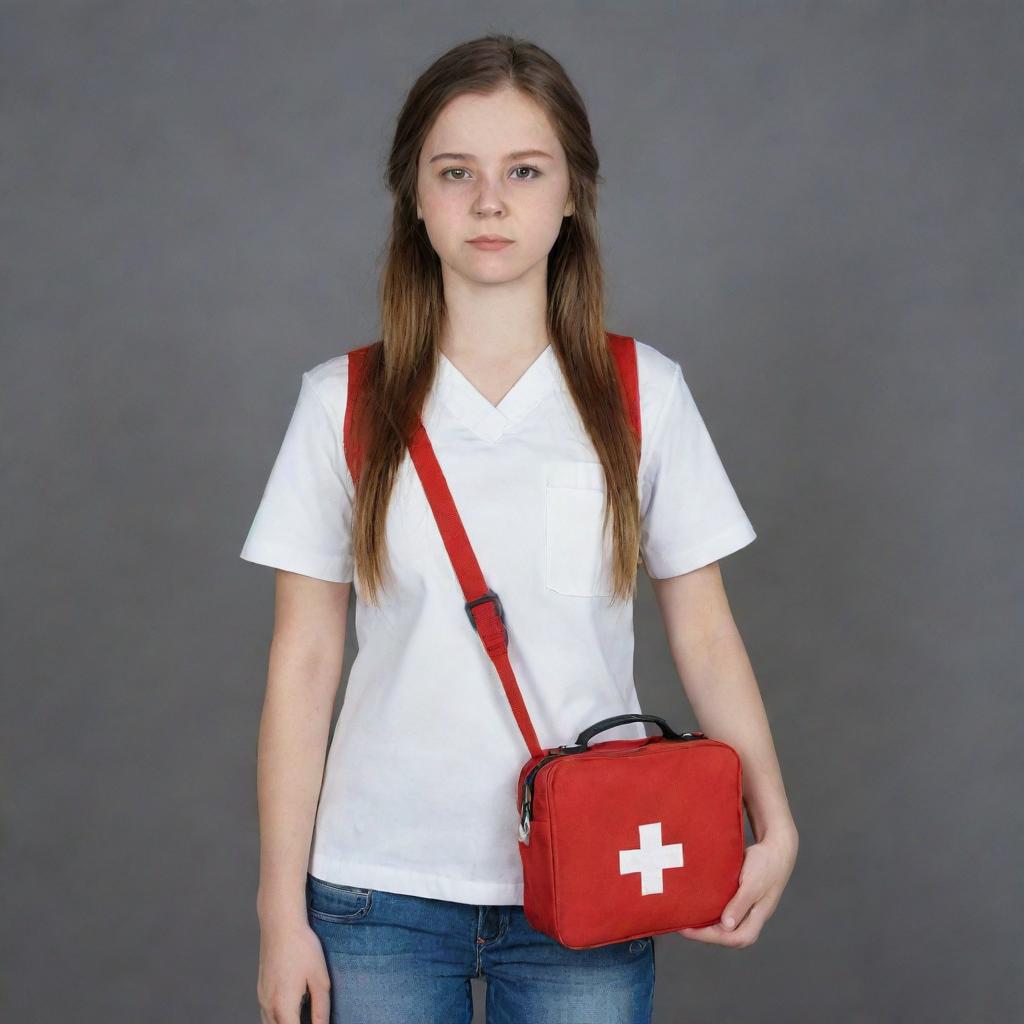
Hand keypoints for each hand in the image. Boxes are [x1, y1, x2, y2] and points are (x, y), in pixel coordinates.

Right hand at [257, 911, 330, 1022]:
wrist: (280, 924)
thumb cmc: (302, 947)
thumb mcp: (319, 978)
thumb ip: (321, 1008)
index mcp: (283, 1007)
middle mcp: (268, 1006)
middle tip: (312, 1018)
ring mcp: (262, 998)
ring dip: (286, 1023)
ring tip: (303, 1015)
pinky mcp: (260, 990)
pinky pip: (267, 1015)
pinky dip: (279, 1019)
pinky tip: (292, 1009)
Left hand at [675, 830, 797, 947]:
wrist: (776, 846)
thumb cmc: (767, 864)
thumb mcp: (753, 884)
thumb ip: (740, 904)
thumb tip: (727, 925)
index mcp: (757, 917)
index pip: (734, 938)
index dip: (709, 936)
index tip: (688, 929)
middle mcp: (750, 916)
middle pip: (727, 935)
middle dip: (704, 933)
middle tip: (680, 924)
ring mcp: (746, 907)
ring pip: (724, 923)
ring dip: (706, 922)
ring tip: (685, 917)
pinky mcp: (740, 896)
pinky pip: (723, 908)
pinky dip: (710, 908)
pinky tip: (696, 903)